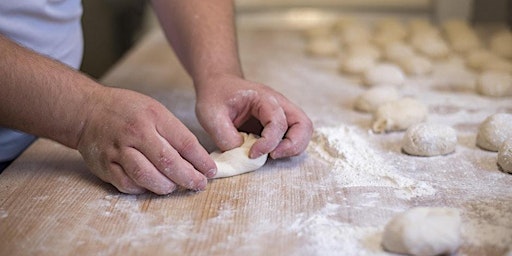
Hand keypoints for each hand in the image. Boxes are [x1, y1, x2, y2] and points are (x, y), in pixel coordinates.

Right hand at [77, 87, 216, 194]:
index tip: (210, 171)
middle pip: (167, 162)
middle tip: (198, 185)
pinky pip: (127, 184)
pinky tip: (151, 187)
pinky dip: (142, 189)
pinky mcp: (104, 165)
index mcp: (153, 116)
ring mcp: (118, 150)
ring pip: (146, 176)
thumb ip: (174, 133)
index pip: (184, 142)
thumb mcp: (155, 110)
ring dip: (165, 186)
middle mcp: (135, 133)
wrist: (87, 111)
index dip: (201, 161)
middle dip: (188, 177)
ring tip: (175, 187)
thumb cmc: (127, 111)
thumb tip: (197, 159)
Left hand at [195, 74, 312, 158]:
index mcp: (263, 98)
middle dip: (293, 145)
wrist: (218, 85)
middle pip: (303, 124)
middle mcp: (278, 104)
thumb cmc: (215, 96)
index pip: (277, 122)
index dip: (267, 142)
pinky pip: (293, 135)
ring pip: (303, 130)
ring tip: (273, 156)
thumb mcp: (211, 115)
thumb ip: (225, 136)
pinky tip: (270, 152)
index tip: (251, 154)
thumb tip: (243, 153)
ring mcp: (281, 113)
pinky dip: (288, 147)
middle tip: (273, 156)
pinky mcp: (279, 122)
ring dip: (293, 147)